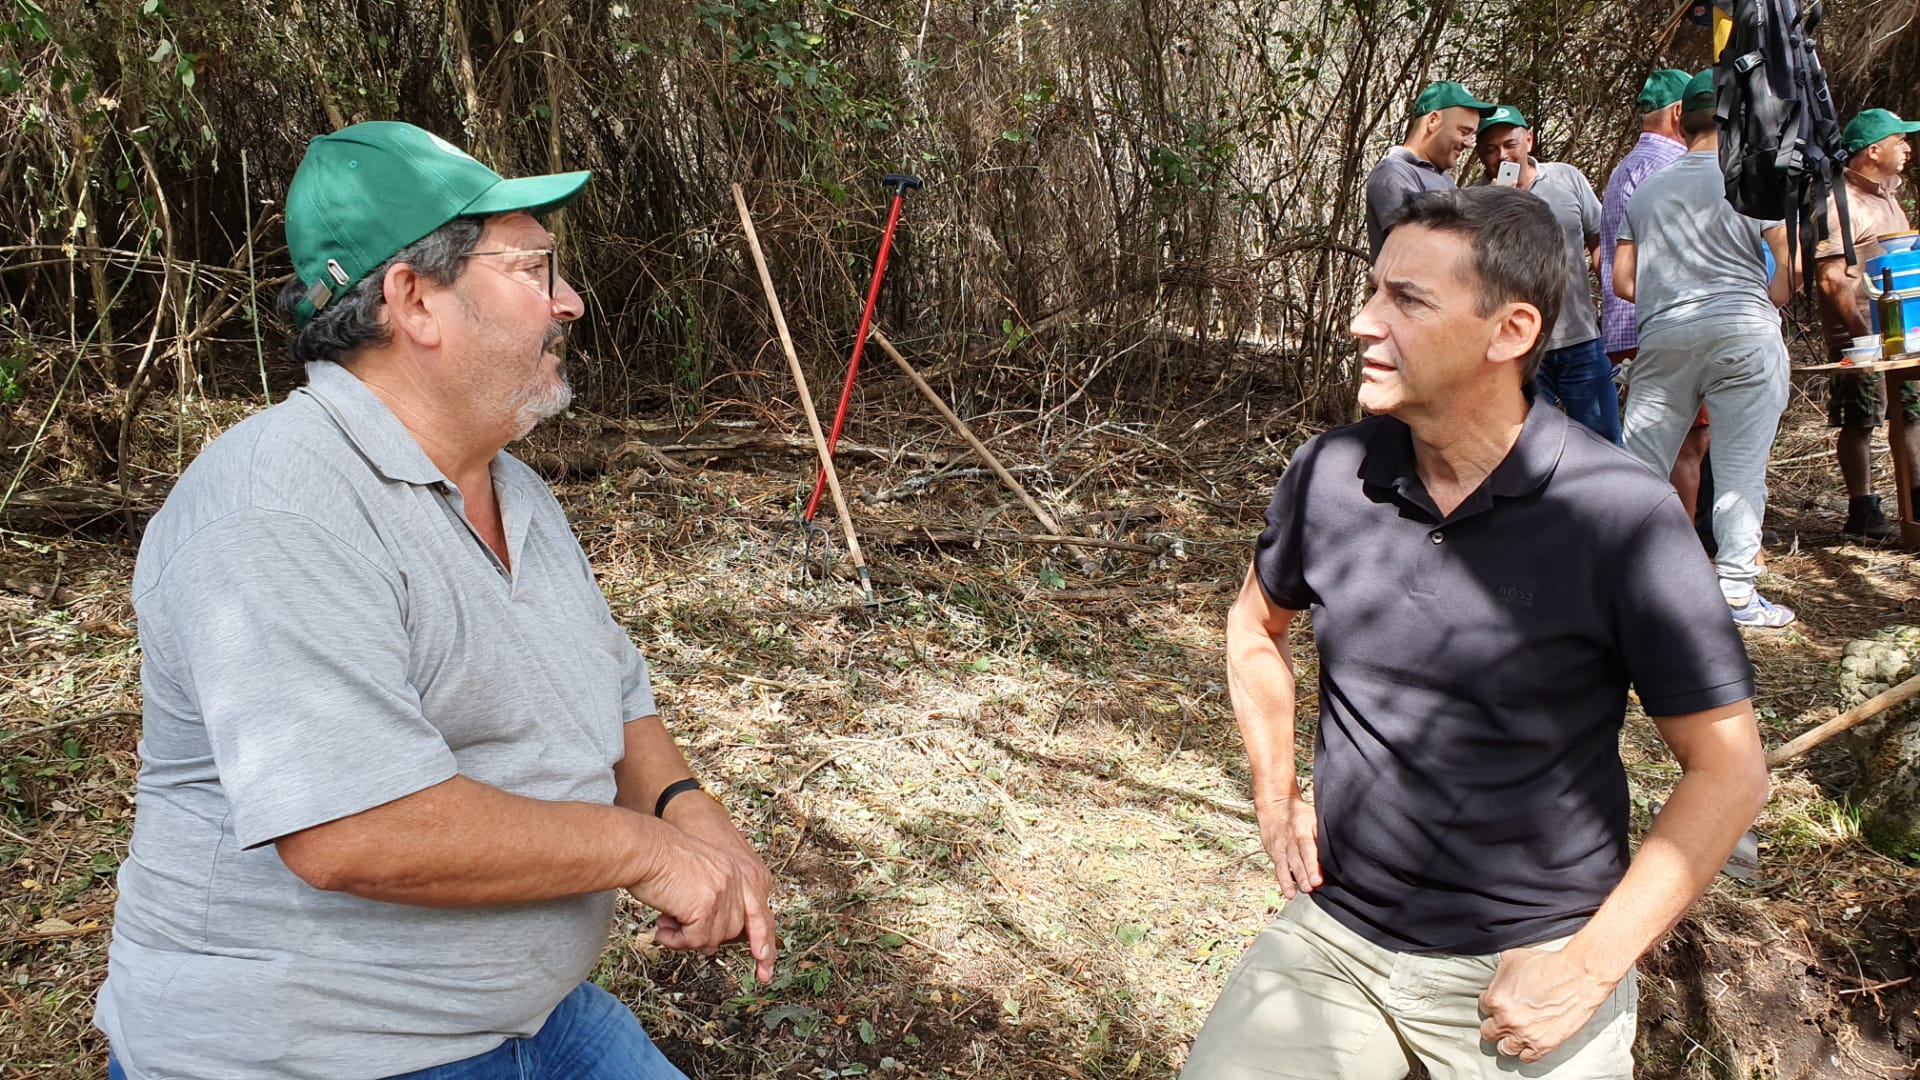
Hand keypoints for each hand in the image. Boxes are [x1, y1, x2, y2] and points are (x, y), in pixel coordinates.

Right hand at [623, 821, 747, 960]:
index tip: (763, 963)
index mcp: (736, 871)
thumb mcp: (696, 877)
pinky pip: (696, 939)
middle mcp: (735, 880)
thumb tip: (709, 944)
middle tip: (677, 928)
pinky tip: (662, 928)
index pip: (758, 912)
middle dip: (705, 936)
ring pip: (714, 937)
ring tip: (665, 923)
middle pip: (734, 930)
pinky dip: (676, 940)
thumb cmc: (659, 859)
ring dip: (686, 937)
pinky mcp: (705, 905)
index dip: (761, 940)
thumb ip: (710, 905)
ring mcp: (722, 892)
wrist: (643, 847)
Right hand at [1253, 791, 1319, 897]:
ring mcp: (1284, 845)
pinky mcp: (1275, 853)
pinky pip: (1279, 868)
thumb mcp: (1314, 817)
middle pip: (1301, 854)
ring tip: (1305, 889)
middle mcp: (1294, 836)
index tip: (1322, 871)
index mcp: (1305, 826)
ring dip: (1297, 876)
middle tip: (1315, 884)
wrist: (1274, 807)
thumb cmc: (1299, 815)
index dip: (1316, 858)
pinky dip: (1284, 881)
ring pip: (1290, 862)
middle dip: (1308, 869)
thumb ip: (1323, 833)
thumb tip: (1342, 847)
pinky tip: (1289, 893)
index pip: (1311, 843)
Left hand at [1478, 946, 1618, 1063]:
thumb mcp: (1512, 958)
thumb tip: (1496, 979)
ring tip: (1513, 1035)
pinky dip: (1525, 1051)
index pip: (1483, 1007)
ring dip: (1507, 1041)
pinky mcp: (1543, 1045)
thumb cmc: (1549, 965)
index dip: (1491, 1003)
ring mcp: (1524, 1035)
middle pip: (1488, 1032)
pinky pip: (1525, 1058)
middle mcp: (1507, 1020)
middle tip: (1503, 1020)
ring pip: (1504, 1049)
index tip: (1500, 1003)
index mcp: (1496, 999)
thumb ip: (1498, 973)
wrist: (1578, 976)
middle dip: (1494, 1025)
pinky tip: (1528, 1043)